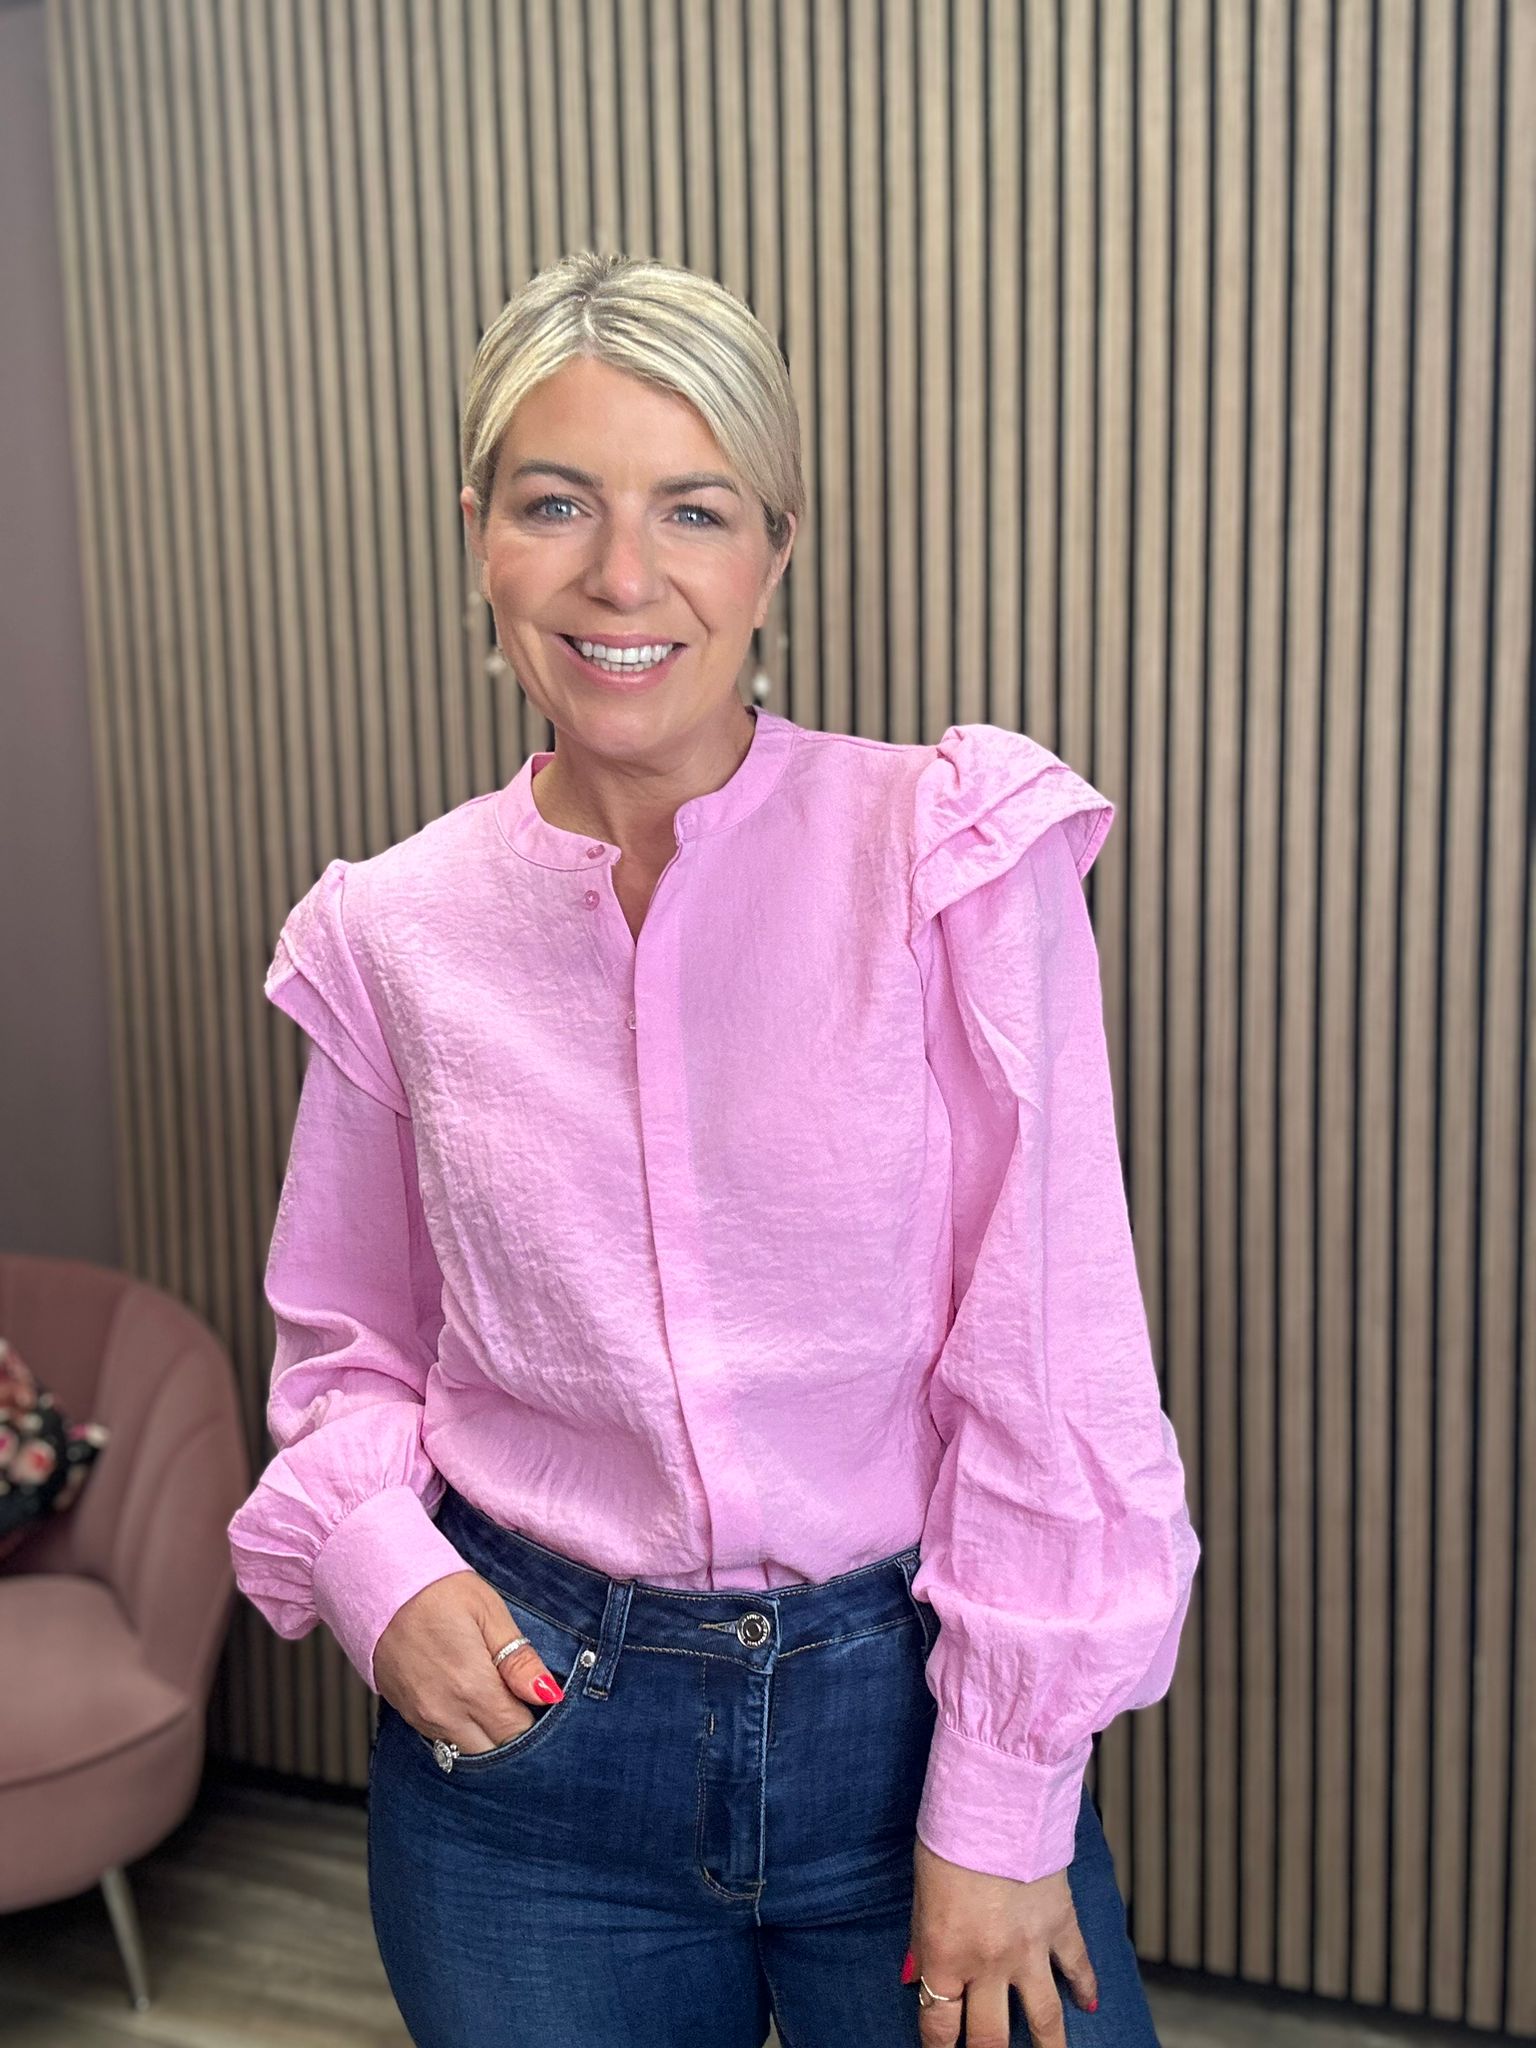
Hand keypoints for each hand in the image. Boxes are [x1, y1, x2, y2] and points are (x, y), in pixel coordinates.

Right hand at [372, 1569, 565, 1752]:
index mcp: (473, 1687)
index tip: (539, 1700)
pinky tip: (469, 1702)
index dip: (534, 1719)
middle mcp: (446, 1713)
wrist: (379, 1588)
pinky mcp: (408, 1716)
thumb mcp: (488, 1612)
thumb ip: (518, 1659)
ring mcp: (424, 1718)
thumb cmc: (438, 1592)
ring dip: (488, 1737)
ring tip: (495, 1699)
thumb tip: (547, 1694)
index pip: (517, 1732)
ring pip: (468, 1753)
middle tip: (520, 1701)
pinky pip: (444, 1742)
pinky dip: (464, 1732)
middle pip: (494, 1752)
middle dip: (513, 1735)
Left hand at [908, 1836, 1098, 2046]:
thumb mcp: (921, 1894)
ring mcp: (1031, 1949)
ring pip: (1043, 2020)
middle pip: (990, 2038)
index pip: (940, 2025)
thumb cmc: (949, 1838)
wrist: (997, 1799)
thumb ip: (923, 1941)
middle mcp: (989, 1964)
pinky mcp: (1061, 1924)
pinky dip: (1085, 1988)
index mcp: (948, 1956)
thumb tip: (917, 1976)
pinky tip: (1090, 2006)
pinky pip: (1077, 1966)